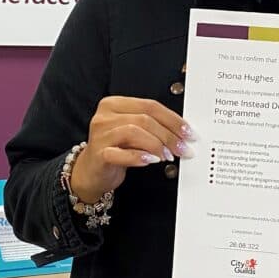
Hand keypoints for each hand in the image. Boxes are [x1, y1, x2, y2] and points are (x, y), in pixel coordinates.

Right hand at [69, 97, 194, 203]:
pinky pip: (121, 153)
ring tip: (167, 156)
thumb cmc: (114, 150)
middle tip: (182, 148)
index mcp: (114, 105)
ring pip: (134, 131)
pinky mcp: (98, 154)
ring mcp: (100, 135)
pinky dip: (140, 157)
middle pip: (144, 118)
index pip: (150, 106)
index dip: (173, 119)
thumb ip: (151, 127)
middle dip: (169, 135)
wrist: (91, 172)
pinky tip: (151, 161)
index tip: (188, 132)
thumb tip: (181, 133)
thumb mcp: (133, 134)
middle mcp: (105, 116)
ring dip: (156, 145)